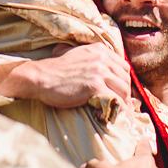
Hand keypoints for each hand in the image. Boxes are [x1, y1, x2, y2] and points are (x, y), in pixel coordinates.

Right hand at [0, 44, 131, 108]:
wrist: (41, 77)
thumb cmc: (55, 70)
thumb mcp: (76, 56)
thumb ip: (91, 59)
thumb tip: (101, 71)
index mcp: (99, 50)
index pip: (123, 66)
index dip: (124, 81)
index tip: (122, 92)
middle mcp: (102, 58)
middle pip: (125, 78)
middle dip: (126, 93)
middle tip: (123, 105)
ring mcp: (99, 72)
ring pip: (123, 90)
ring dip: (124, 103)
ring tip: (121, 113)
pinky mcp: (95, 86)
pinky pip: (115, 100)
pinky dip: (118, 110)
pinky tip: (115, 117)